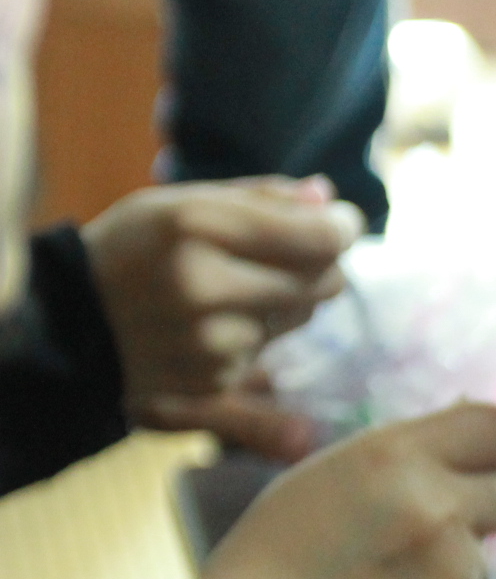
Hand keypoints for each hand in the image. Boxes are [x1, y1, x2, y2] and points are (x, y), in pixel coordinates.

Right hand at [84, 177, 362, 457]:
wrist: (71, 323)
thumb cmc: (133, 249)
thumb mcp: (181, 204)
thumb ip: (260, 198)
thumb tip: (328, 199)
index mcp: (195, 225)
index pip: (317, 237)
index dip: (341, 230)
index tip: (340, 224)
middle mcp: (204, 285)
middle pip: (322, 280)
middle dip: (319, 265)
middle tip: (290, 254)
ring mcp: (210, 340)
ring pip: (301, 317)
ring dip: (286, 302)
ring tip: (231, 289)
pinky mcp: (214, 380)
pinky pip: (271, 353)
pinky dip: (257, 337)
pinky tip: (214, 325)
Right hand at [148, 404, 495, 578]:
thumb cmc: (269, 561)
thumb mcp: (323, 481)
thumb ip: (398, 462)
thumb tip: (459, 449)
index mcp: (395, 458)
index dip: (487, 449)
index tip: (471, 466)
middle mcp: (437, 508)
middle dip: (469, 510)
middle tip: (415, 532)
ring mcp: (455, 571)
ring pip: (479, 555)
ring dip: (447, 564)